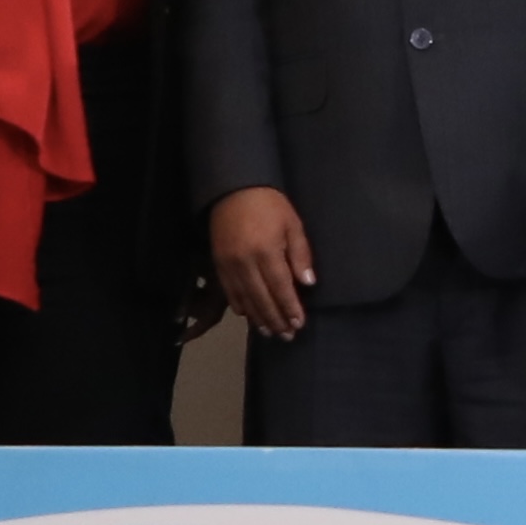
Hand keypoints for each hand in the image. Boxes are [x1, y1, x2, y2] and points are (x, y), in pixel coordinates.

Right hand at [208, 187, 317, 342]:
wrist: (233, 189)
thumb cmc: (269, 205)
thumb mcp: (292, 224)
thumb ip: (300, 254)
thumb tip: (307, 283)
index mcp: (267, 251)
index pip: (281, 288)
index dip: (290, 308)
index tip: (299, 324)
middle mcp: (246, 262)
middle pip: (262, 299)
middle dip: (276, 319)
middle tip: (287, 336)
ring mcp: (229, 265)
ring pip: (245, 299)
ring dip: (258, 318)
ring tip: (270, 332)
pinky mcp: (218, 264)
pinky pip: (229, 291)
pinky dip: (240, 306)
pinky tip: (249, 316)